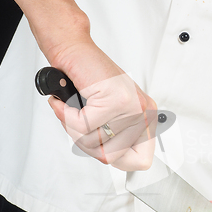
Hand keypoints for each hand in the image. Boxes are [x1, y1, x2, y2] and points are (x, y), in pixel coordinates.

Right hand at [48, 39, 156, 170]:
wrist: (74, 51)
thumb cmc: (89, 79)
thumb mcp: (108, 113)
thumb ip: (114, 137)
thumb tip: (112, 160)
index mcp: (146, 117)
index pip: (141, 160)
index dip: (119, 160)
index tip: (103, 148)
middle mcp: (144, 112)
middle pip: (111, 157)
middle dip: (86, 144)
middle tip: (76, 125)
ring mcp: (131, 107)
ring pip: (94, 143)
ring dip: (72, 129)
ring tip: (70, 111)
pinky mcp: (114, 99)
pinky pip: (82, 126)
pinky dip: (65, 116)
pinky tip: (64, 103)